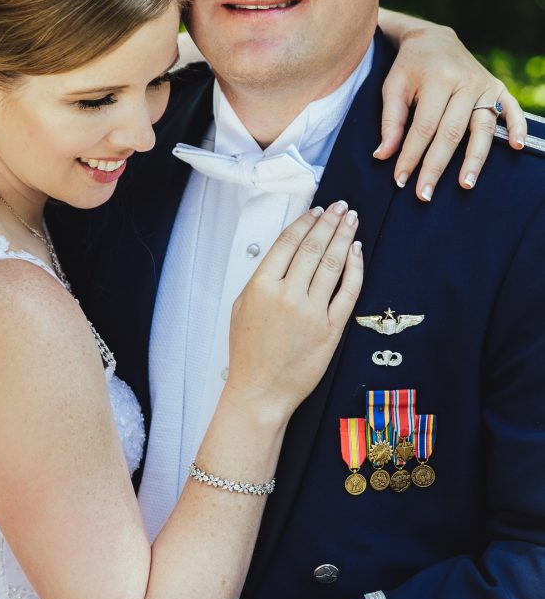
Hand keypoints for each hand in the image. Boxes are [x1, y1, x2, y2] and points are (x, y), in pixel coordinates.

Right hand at [225, 202, 362, 422]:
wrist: (261, 391)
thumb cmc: (248, 353)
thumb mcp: (241, 307)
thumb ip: (261, 278)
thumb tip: (283, 252)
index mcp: (261, 286)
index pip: (288, 242)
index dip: (305, 222)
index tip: (316, 211)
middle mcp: (287, 295)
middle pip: (314, 247)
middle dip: (330, 222)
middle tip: (340, 207)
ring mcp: (311, 312)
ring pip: (333, 263)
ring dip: (344, 237)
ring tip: (351, 220)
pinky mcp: (331, 329)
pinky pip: (348, 291)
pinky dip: (355, 268)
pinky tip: (357, 252)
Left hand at [377, 21, 525, 200]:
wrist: (434, 39)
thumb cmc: (410, 67)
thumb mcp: (393, 87)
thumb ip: (391, 121)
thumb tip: (384, 156)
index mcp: (437, 79)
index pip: (423, 127)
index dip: (411, 155)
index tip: (400, 180)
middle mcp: (464, 82)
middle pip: (451, 132)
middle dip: (436, 166)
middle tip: (424, 193)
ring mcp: (484, 85)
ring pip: (482, 127)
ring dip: (475, 158)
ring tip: (465, 184)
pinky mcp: (497, 87)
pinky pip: (512, 109)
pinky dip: (516, 127)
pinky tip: (515, 147)